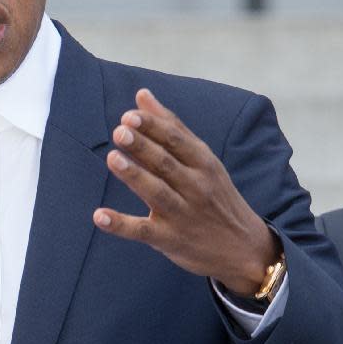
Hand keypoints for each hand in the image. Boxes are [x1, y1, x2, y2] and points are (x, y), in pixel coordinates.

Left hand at [93, 88, 278, 296]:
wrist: (243, 248)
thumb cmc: (215, 197)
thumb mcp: (203, 160)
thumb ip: (172, 128)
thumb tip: (141, 95)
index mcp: (203, 163)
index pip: (177, 140)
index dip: (153, 127)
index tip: (130, 114)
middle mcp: (195, 187)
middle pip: (166, 163)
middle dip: (143, 146)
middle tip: (120, 130)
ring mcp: (182, 214)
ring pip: (156, 192)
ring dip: (134, 176)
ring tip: (112, 159)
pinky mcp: (170, 240)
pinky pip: (142, 232)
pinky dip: (120, 225)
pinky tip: (99, 216)